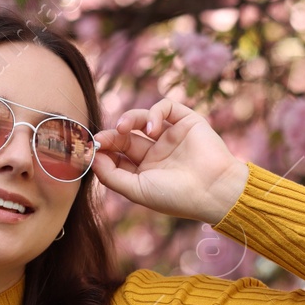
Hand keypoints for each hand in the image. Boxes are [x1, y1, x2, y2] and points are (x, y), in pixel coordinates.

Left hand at [92, 99, 248, 226]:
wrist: (213, 191)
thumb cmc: (175, 197)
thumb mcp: (137, 190)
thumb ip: (111, 176)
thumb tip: (92, 157)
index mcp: (145, 171)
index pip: (117, 155)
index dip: (103, 150)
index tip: (92, 149)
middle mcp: (156, 153)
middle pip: (126, 136)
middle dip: (112, 134)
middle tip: (102, 138)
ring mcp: (171, 136)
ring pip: (142, 119)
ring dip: (128, 119)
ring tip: (124, 128)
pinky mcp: (186, 122)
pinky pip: (165, 107)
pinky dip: (154, 112)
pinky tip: (153, 128)